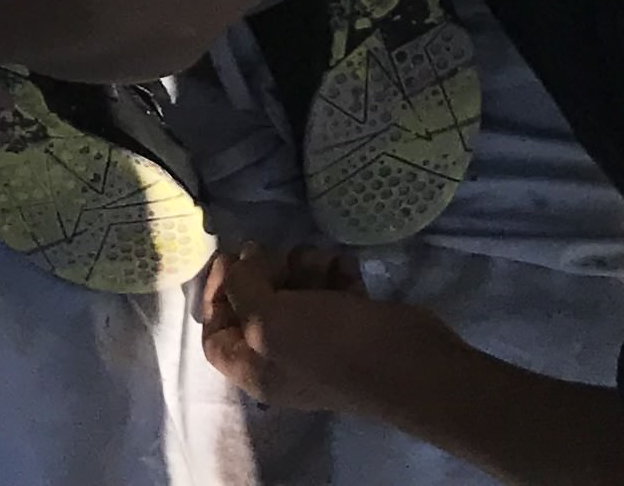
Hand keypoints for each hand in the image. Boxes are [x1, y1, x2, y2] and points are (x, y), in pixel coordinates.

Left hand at [196, 244, 436, 414]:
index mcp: (254, 369)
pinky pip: (329, 289)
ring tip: (320, 260)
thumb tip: (240, 262)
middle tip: (276, 254)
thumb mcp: (268, 320)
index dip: (215, 294)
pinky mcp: (349, 323)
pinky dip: (334, 274)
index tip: (230, 259)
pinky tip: (345, 268)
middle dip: (264, 272)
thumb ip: (241, 288)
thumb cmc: (328, 347)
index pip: (214, 334)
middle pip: (255, 305)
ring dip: (303, 267)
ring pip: (294, 291)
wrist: (408, 365)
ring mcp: (317, 340)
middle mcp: (281, 357)